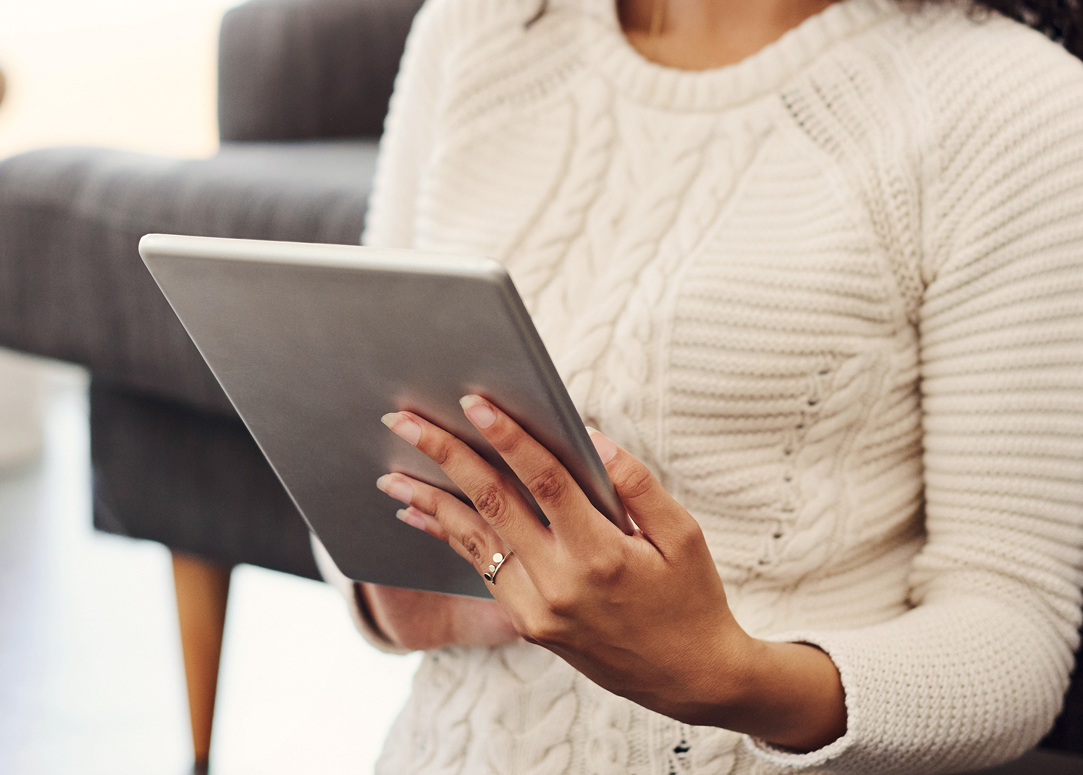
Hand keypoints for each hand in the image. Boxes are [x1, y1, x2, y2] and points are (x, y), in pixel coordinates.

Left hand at [376, 397, 846, 750]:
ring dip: (429, 501)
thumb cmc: (692, 598)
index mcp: (603, 556)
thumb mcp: (684, 535)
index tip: (475, 402)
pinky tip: (423, 513)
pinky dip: (451, 536)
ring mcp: (537, 611)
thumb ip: (635, 482)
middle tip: (404, 421)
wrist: (689, 679)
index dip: (508, 438)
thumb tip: (589, 436)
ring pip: (474, 541)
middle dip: (445, 456)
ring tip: (391, 473)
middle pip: (492, 504)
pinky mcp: (527, 625)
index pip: (545, 482)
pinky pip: (482, 569)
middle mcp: (560, 585)